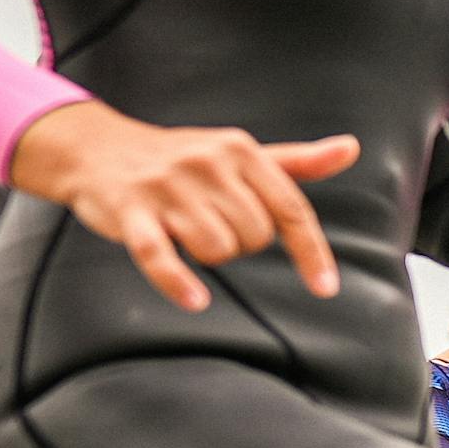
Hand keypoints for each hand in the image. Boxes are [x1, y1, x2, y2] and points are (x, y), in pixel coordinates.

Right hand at [12, 100, 358, 314]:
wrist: (97, 148)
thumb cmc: (180, 158)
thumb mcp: (239, 153)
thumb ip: (296, 161)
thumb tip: (351, 148)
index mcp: (240, 150)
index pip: (290, 209)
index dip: (311, 252)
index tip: (326, 288)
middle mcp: (207, 164)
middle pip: (254, 236)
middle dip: (241, 245)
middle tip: (212, 225)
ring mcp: (167, 187)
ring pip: (217, 249)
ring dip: (208, 256)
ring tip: (186, 232)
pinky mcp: (131, 211)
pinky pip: (161, 256)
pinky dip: (178, 282)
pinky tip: (196, 300)